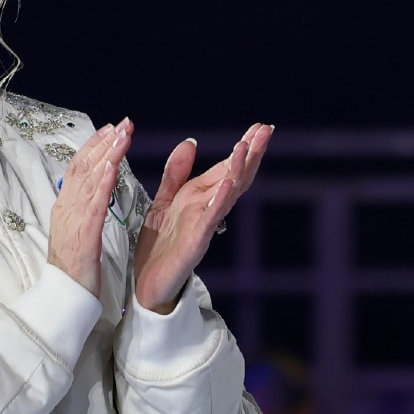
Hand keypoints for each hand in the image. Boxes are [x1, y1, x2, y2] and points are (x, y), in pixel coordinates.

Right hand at [48, 119, 132, 297]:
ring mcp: (73, 218)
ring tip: (122, 135)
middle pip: (83, 165)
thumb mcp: (76, 229)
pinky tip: (112, 167)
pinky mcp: (83, 234)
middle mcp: (66, 206)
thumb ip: (82, 206)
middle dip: (104, 142)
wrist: (64, 294)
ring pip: (88, 179)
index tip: (111, 128)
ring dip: (107, 154)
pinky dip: (102, 183)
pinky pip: (93, 204)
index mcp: (65, 205)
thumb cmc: (74, 265)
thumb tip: (91, 187)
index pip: (78, 166)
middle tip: (124, 123)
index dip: (94, 145)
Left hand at [134, 123, 271, 312]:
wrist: (147, 286)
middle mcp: (207, 210)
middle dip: (250, 154)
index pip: (227, 168)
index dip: (243, 148)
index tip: (259, 127)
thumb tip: (191, 141)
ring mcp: (204, 226)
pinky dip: (218, 202)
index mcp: (199, 198)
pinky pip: (209, 220)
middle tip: (266, 130)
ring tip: (246, 148)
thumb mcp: (164, 201)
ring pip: (226, 195)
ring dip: (237, 172)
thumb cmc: (159, 247)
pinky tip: (226, 186)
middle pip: (234, 177)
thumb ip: (176, 173)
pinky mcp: (194, 244)